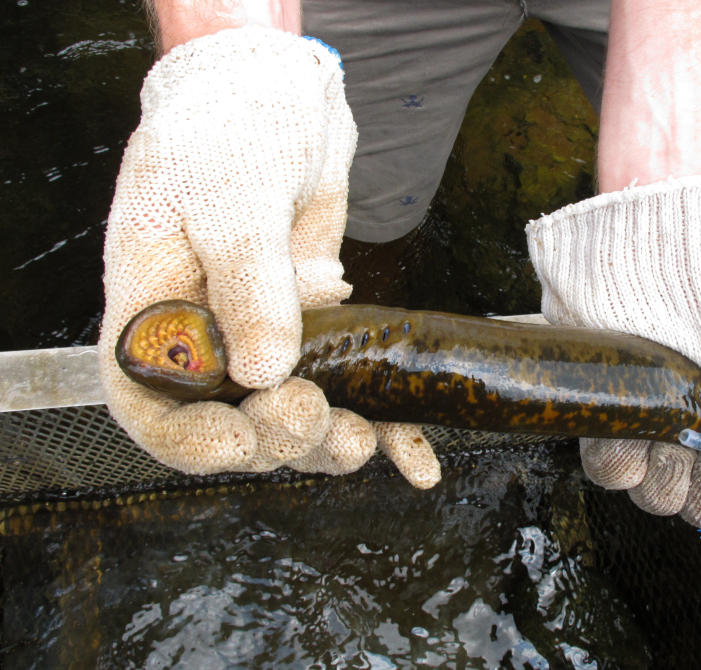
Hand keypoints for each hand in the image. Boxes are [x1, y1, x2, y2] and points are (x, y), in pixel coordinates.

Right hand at [99, 26, 439, 486]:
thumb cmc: (230, 126)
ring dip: (329, 441)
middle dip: (276, 434)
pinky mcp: (321, 328)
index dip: (187, 438)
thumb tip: (264, 369)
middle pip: (231, 419)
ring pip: (293, 414)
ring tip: (366, 440)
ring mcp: (266, 334)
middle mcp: (206, 334)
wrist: (278, 95)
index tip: (239, 440)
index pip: (149, 401)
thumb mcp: (232, 196)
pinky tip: (415, 454)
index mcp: (155, 306)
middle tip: (314, 416)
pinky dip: (384, 423)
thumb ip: (248, 281)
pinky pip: (347, 387)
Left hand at [526, 174, 700, 537]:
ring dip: (661, 478)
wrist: (655, 243)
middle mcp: (696, 421)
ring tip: (667, 433)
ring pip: (651, 491)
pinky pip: (606, 467)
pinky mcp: (602, 404)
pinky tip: (632, 427)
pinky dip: (618, 459)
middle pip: (698, 498)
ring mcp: (647, 415)